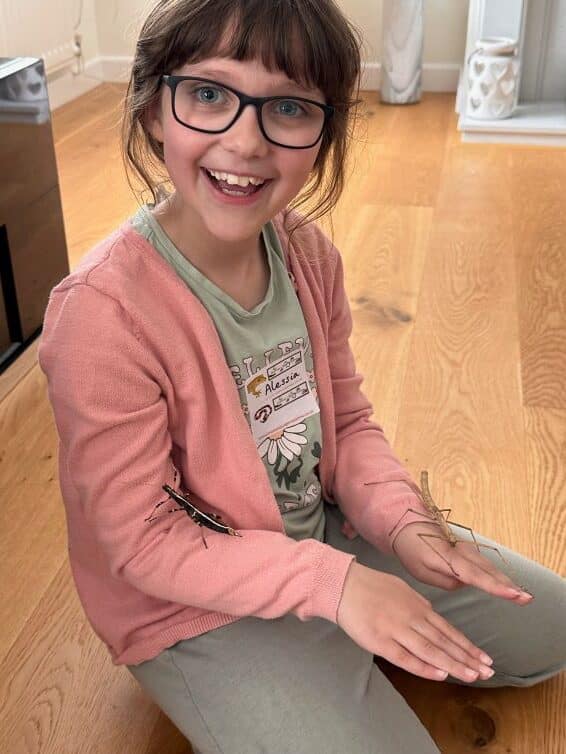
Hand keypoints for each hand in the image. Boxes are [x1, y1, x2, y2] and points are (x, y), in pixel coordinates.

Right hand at [337, 561, 494, 681]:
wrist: (344, 584)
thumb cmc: (371, 586)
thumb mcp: (401, 589)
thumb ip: (418, 605)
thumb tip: (433, 617)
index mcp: (418, 606)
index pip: (448, 630)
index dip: (468, 646)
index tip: (485, 658)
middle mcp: (412, 618)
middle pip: (444, 642)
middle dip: (468, 658)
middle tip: (487, 671)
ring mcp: (397, 630)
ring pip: (431, 650)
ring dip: (453, 664)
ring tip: (472, 676)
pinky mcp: (381, 642)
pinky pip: (406, 658)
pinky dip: (424, 667)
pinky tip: (440, 675)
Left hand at [392, 521, 532, 604]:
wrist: (408, 524)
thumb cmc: (412, 549)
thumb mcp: (421, 571)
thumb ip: (445, 581)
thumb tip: (464, 584)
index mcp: (448, 559)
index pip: (475, 576)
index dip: (494, 586)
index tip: (512, 594)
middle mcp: (462, 552)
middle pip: (488, 571)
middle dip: (508, 585)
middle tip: (526, 599)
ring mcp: (466, 549)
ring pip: (489, 566)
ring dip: (506, 580)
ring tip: (522, 595)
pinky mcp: (467, 549)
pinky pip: (485, 563)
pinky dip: (497, 574)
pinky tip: (507, 584)